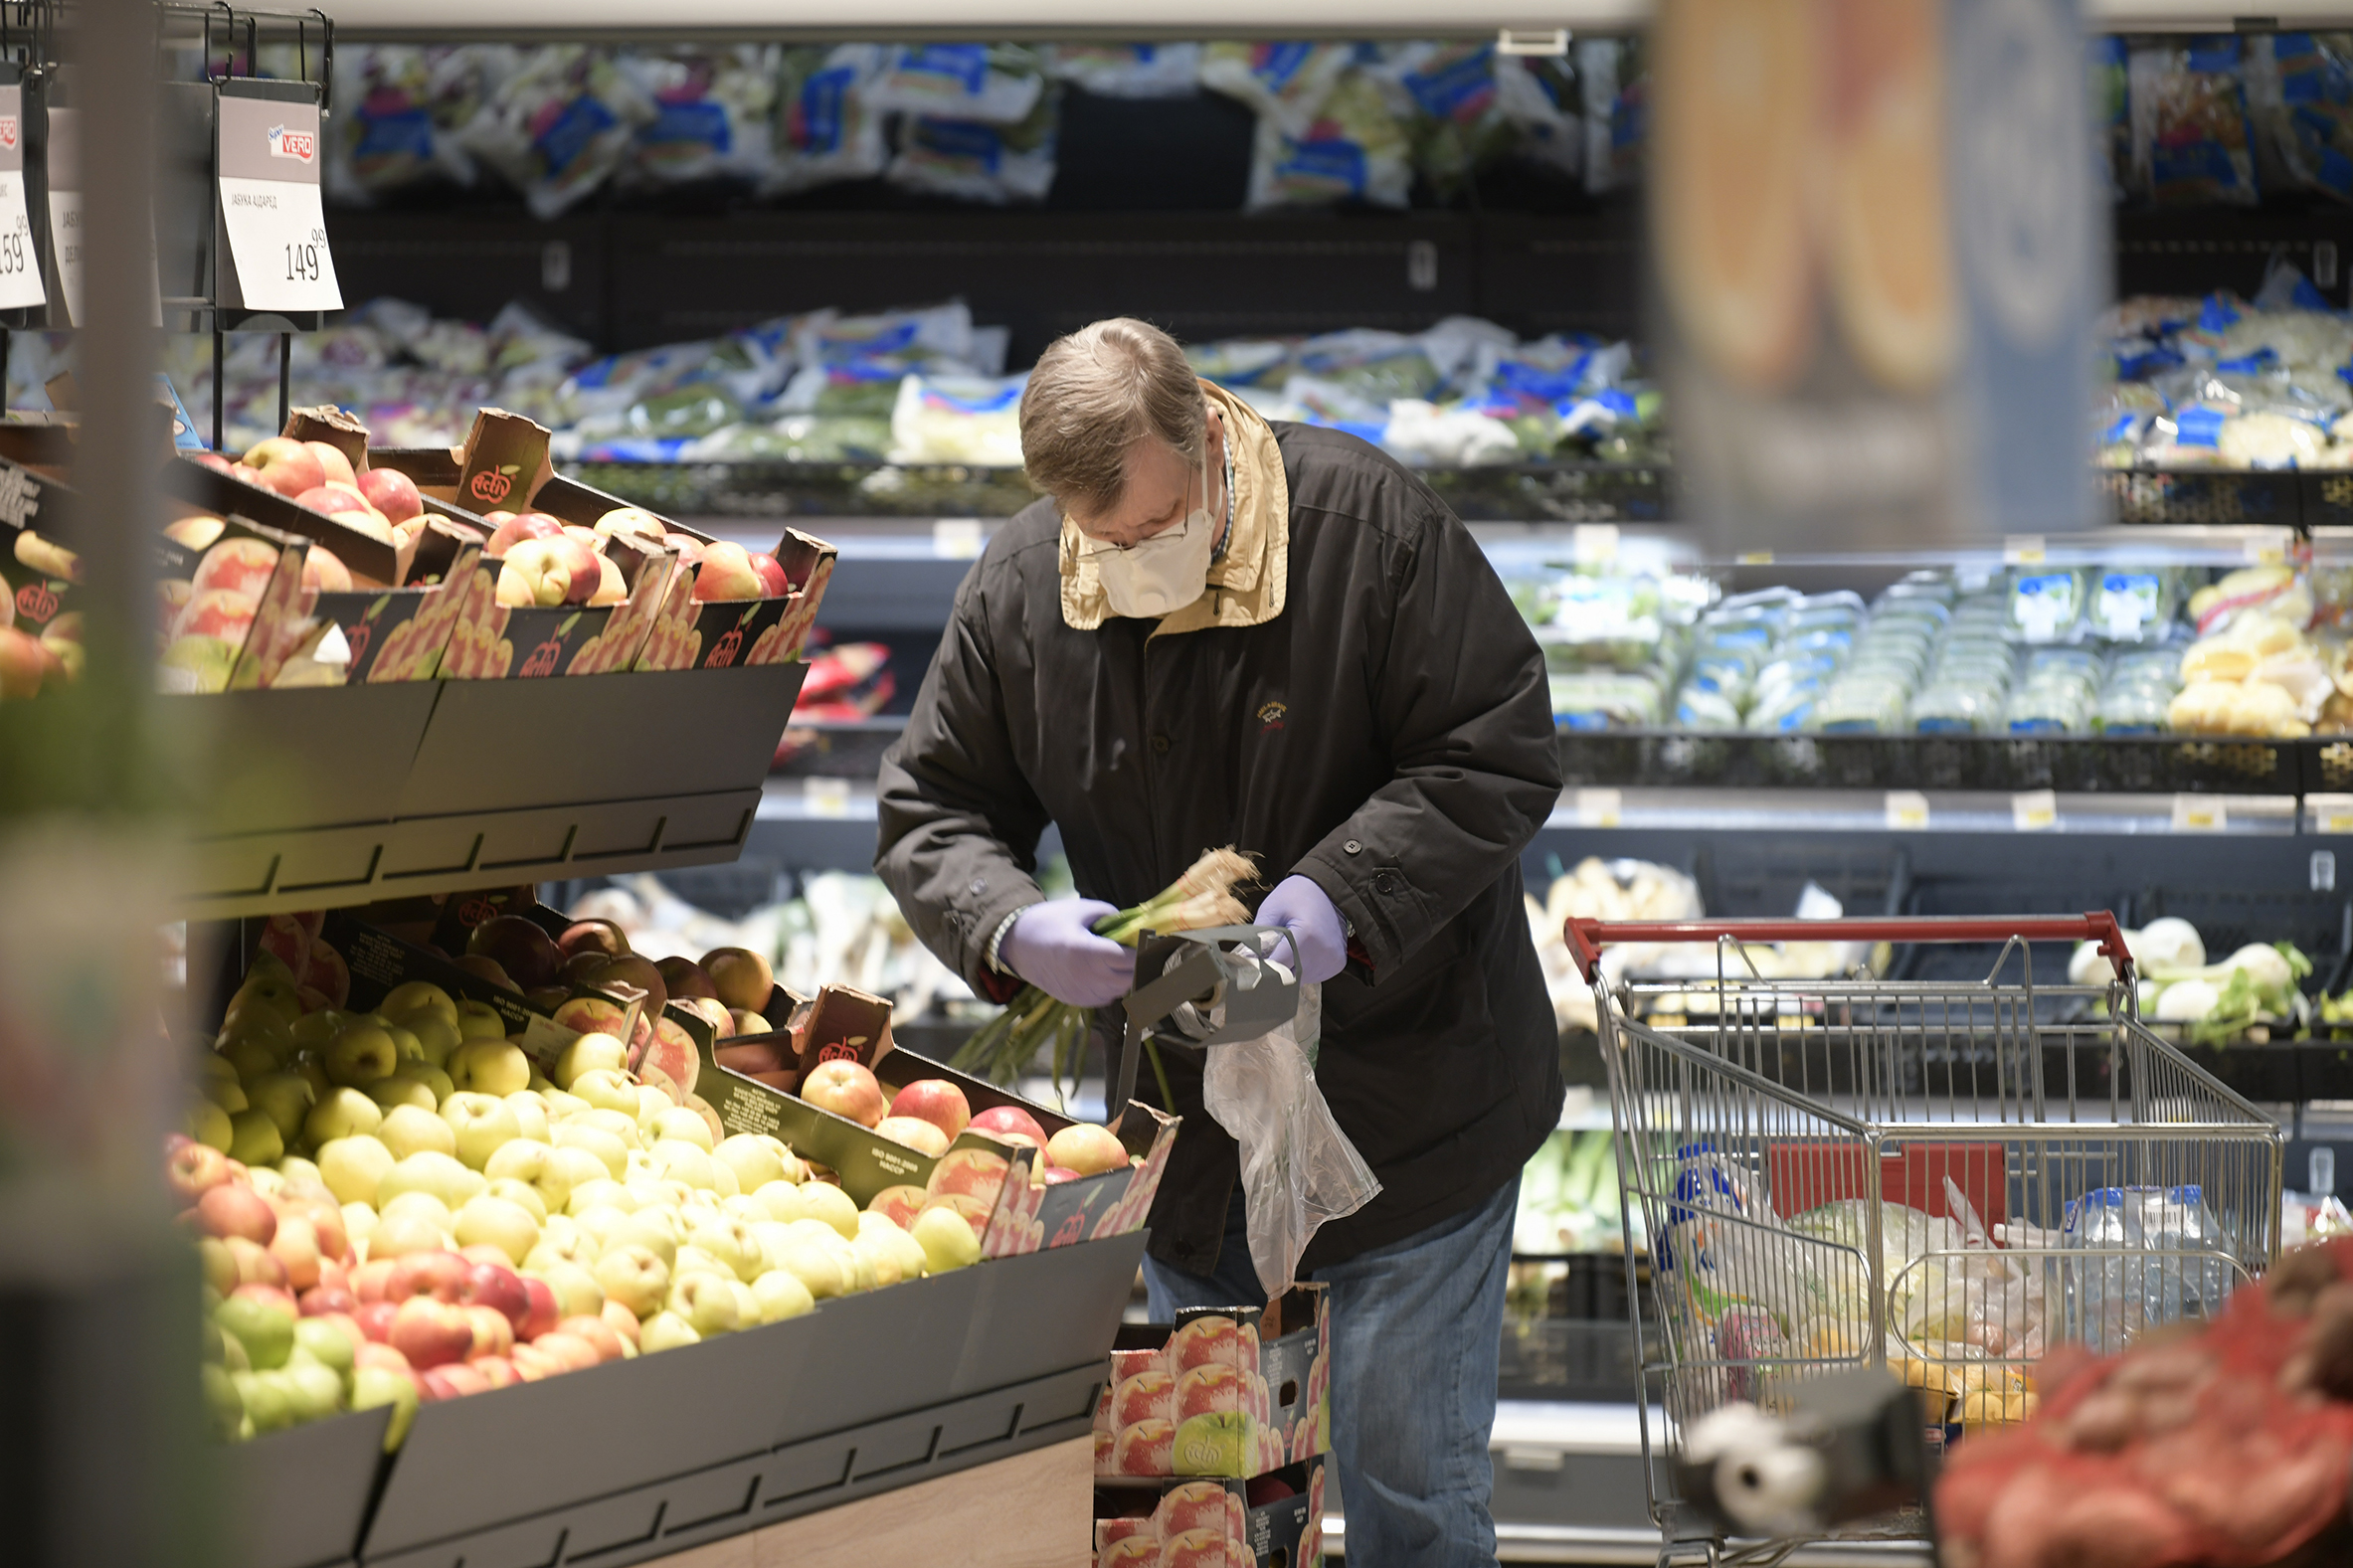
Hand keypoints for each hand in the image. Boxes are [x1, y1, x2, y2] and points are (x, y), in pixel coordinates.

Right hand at [1000, 898, 1135, 1006]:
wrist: (1016, 944)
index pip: (1131, 959)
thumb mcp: (1080, 909)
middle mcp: (1086, 977)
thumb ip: (1111, 915)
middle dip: (1140, 965)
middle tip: (1144, 950)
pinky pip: (1106, 998)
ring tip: (1125, 960)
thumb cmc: (1048, 922)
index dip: (1146, 951)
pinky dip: (1113, 987)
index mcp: (1087, 952)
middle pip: (1130, 978)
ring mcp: (1081, 993)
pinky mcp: (1076, 1001)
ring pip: (1120, 991)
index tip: (1154, 942)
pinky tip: (1107, 971)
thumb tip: (1133, 926)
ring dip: (1128, 977)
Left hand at [1257, 875, 1346, 983]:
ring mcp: (1332, 960)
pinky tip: (1302, 951)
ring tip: (1288, 948)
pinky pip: (1312, 975)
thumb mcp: (1271, 909)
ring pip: (1299, 978)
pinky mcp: (1336, 964)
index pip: (1276, 966)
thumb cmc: (1297, 896)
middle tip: (1269, 952)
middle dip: (1274, 968)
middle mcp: (1322, 952)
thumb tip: (1245, 961)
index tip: (1250, 964)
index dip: (1261, 966)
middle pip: (1287, 976)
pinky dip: (1302, 968)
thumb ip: (1258, 937)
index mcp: (1306, 935)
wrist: (1329, 890)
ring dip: (1289, 969)